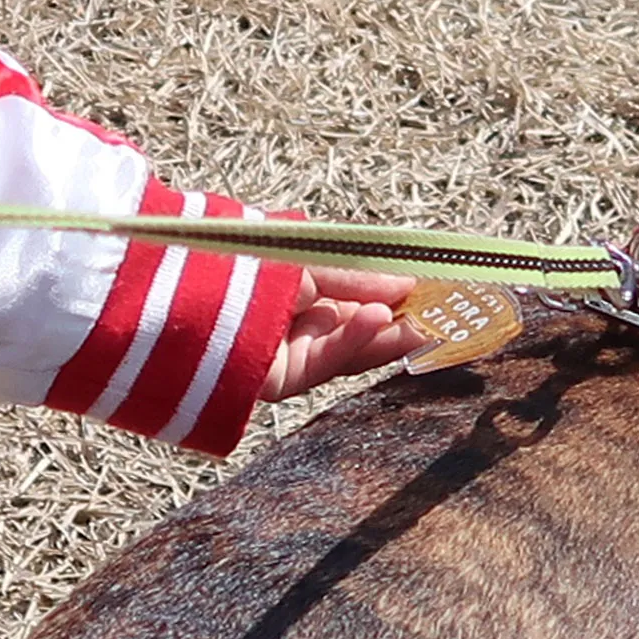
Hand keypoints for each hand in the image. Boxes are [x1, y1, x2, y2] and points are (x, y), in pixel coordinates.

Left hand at [259, 267, 429, 400]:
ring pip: (354, 349)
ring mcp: (298, 351)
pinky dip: (356, 339)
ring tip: (422, 325)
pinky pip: (330, 359)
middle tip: (435, 316)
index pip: (361, 298)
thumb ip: (359, 276)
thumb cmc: (246, 265)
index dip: (394, 296)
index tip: (426, 291)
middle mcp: (304, 322)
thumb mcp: (313, 259)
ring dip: (389, 336)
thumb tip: (406, 282)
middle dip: (400, 323)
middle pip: (363, 329)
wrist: (202, 293)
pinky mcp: (290, 378)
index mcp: (307, 288)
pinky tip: (378, 319)